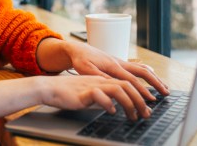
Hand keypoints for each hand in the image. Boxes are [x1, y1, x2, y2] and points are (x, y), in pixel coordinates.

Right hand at [37, 75, 151, 120]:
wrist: (49, 88)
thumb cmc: (68, 93)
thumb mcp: (89, 94)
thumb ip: (102, 97)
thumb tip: (115, 107)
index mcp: (102, 80)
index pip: (126, 83)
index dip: (139, 95)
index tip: (147, 107)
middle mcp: (99, 81)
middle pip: (126, 85)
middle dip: (140, 100)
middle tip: (146, 114)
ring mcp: (92, 85)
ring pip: (118, 89)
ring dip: (129, 103)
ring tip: (133, 116)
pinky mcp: (83, 92)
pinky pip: (100, 95)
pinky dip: (109, 104)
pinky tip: (111, 111)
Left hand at [65, 41, 169, 100]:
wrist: (78, 49)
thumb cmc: (80, 60)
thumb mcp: (86, 70)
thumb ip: (100, 78)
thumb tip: (114, 86)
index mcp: (112, 66)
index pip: (131, 80)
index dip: (142, 90)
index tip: (151, 99)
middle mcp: (120, 62)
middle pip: (143, 72)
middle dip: (156, 83)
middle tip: (167, 94)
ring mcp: (121, 61)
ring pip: (142, 69)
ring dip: (155, 78)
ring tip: (164, 88)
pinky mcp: (120, 62)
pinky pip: (138, 67)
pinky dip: (148, 73)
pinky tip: (153, 77)